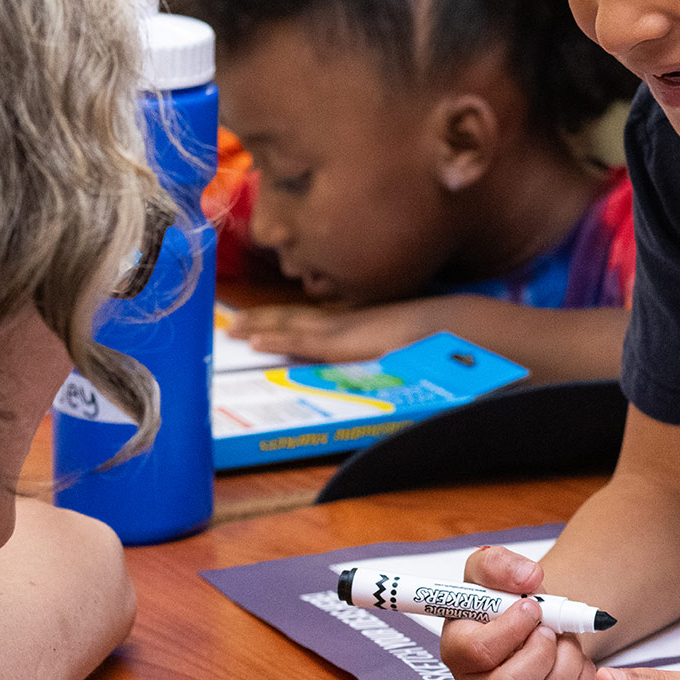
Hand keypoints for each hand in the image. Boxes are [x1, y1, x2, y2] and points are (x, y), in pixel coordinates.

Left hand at [231, 299, 443, 362]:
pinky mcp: (340, 340)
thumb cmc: (430, 339)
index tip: (260, 320)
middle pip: (293, 317)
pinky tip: (253, 340)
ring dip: (259, 325)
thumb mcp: (401, 347)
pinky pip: (300, 339)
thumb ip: (386, 353)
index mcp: (355, 324)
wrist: (447, 326)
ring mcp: (339, 329)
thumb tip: (383, 362)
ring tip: (232, 328)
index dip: (284, 318)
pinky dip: (275, 337)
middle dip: (262, 319)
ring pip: (289, 324)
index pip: (311, 320)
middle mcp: (342, 321)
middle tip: (233, 321)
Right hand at [438, 546, 595, 679]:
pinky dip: (583, 668)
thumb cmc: (504, 596)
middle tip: (549, 627)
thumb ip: (498, 564)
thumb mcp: (489, 568)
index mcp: (458, 649)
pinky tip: (569, 651)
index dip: (511, 629)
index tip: (531, 606)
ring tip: (560, 633)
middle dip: (540, 650)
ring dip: (567, 653)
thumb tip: (528, 577)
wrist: (534, 615)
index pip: (477, 652)